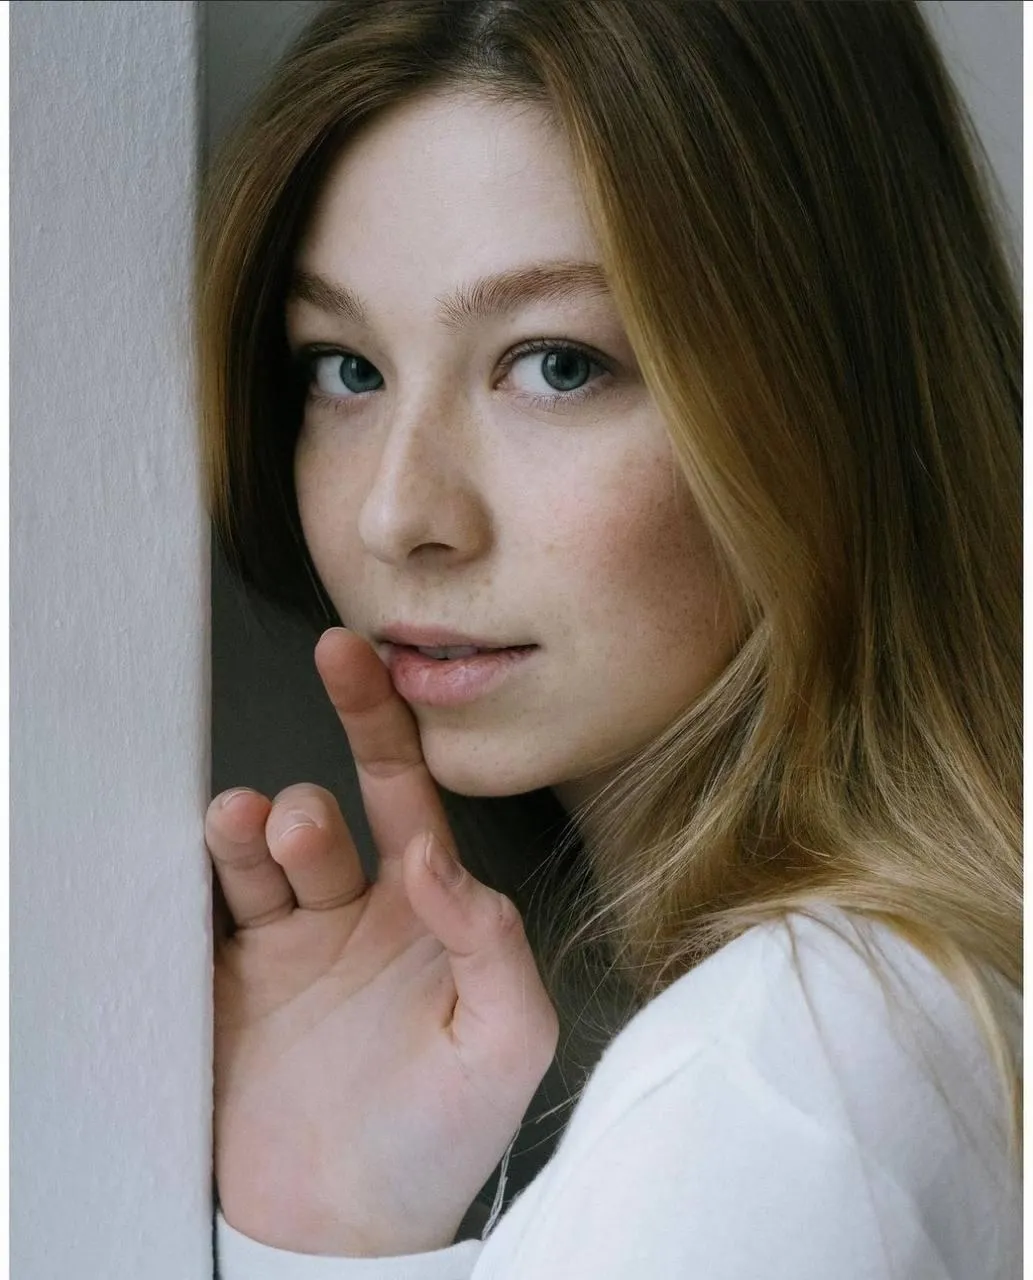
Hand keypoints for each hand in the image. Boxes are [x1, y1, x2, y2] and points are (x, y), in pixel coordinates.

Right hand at [207, 628, 558, 1256]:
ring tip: (246, 834)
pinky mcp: (220, 985)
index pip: (402, 792)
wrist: (343, 1231)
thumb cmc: (440, 1138)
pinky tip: (197, 871)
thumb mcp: (503, 1039)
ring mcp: (281, 947)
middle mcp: (349, 913)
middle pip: (319, 819)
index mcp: (421, 909)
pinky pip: (196, 914)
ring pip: (252, 858)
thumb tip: (441, 858)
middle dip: (310, 813)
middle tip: (301, 832)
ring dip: (247, 833)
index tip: (352, 653)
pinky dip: (192, 885)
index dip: (378, 721)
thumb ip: (492, 941)